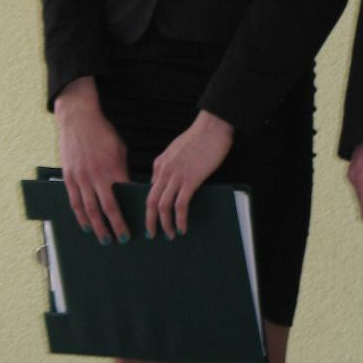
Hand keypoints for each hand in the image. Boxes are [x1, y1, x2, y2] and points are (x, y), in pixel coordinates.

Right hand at [55, 77, 128, 243]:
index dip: (131, 210)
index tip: (139, 222)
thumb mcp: (119, 148)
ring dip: (97, 227)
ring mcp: (81, 178)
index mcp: (113, 168)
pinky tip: (86, 226)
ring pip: (89, 210)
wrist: (78, 119)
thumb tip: (126, 188)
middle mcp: (96, 176)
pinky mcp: (69, 177)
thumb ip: (121, 169)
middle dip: (115, 226)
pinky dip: (80, 217)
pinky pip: (74, 202)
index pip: (124, 196)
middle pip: (107, 208)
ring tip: (104, 239)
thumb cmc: (102, 133)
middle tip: (122, 240)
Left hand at [146, 110, 233, 240]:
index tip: (153, 219)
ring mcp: (176, 176)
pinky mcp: (190, 180)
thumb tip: (166, 182)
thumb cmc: (199, 137)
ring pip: (163, 206)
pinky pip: (180, 205)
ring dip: (165, 224)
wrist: (212, 127)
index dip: (150, 207)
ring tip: (170, 234)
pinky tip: (183, 227)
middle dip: (150, 221)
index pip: (150, 190)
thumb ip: (168, 165)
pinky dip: (180, 219)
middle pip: (151, 201)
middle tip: (152, 234)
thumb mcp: (176, 150)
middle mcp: (164, 171)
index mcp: (160, 163)